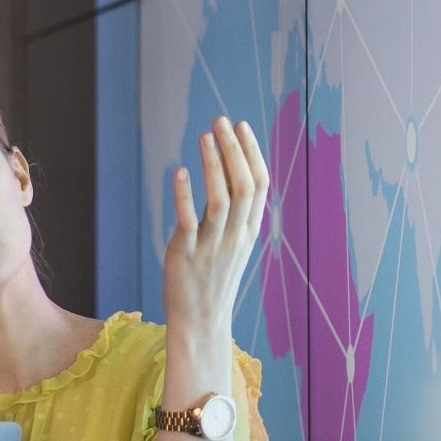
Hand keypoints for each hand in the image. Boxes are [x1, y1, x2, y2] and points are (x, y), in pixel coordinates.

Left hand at [163, 116, 268, 342]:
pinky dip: (185, 195)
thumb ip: (234, 212)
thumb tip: (229, 173)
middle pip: (244, 186)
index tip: (241, 126)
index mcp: (249, 230)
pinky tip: (180, 172)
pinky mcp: (187, 254)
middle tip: (221, 121)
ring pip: (220, 199)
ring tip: (204, 136)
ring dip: (213, 164)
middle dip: (234, 150)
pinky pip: (188, 221)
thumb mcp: (232, 243)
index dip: (252, 153)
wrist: (200, 319)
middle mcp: (236, 235)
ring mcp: (212, 245)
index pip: (260, 184)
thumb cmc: (213, 277)